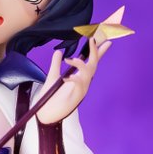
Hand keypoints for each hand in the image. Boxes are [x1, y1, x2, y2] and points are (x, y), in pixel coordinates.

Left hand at [36, 4, 125, 125]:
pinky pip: (79, 84)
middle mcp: (82, 83)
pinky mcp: (76, 97)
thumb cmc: (49, 99)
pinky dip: (74, 79)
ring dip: (80, 64)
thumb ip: (56, 64)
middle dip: (95, 51)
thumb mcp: (52, 77)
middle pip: (93, 64)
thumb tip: (59, 51)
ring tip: (70, 60)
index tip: (107, 39)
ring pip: (88, 73)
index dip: (99, 51)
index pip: (91, 62)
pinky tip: (66, 78)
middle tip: (92, 38)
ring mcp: (81, 90)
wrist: (45, 115)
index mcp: (78, 78)